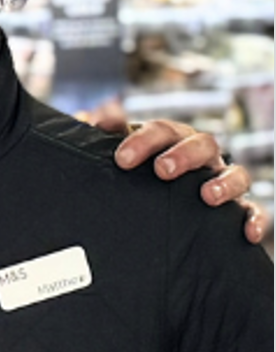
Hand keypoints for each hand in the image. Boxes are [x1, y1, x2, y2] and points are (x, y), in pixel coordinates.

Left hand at [113, 119, 269, 244]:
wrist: (153, 205)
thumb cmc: (136, 172)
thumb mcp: (121, 155)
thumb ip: (107, 134)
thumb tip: (96, 118)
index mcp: (172, 140)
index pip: (162, 131)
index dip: (144, 141)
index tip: (122, 159)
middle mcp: (201, 157)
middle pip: (202, 144)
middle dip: (183, 155)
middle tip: (162, 170)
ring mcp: (221, 180)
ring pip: (236, 174)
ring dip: (225, 183)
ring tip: (207, 196)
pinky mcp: (236, 208)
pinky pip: (254, 210)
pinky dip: (254, 219)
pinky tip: (247, 233)